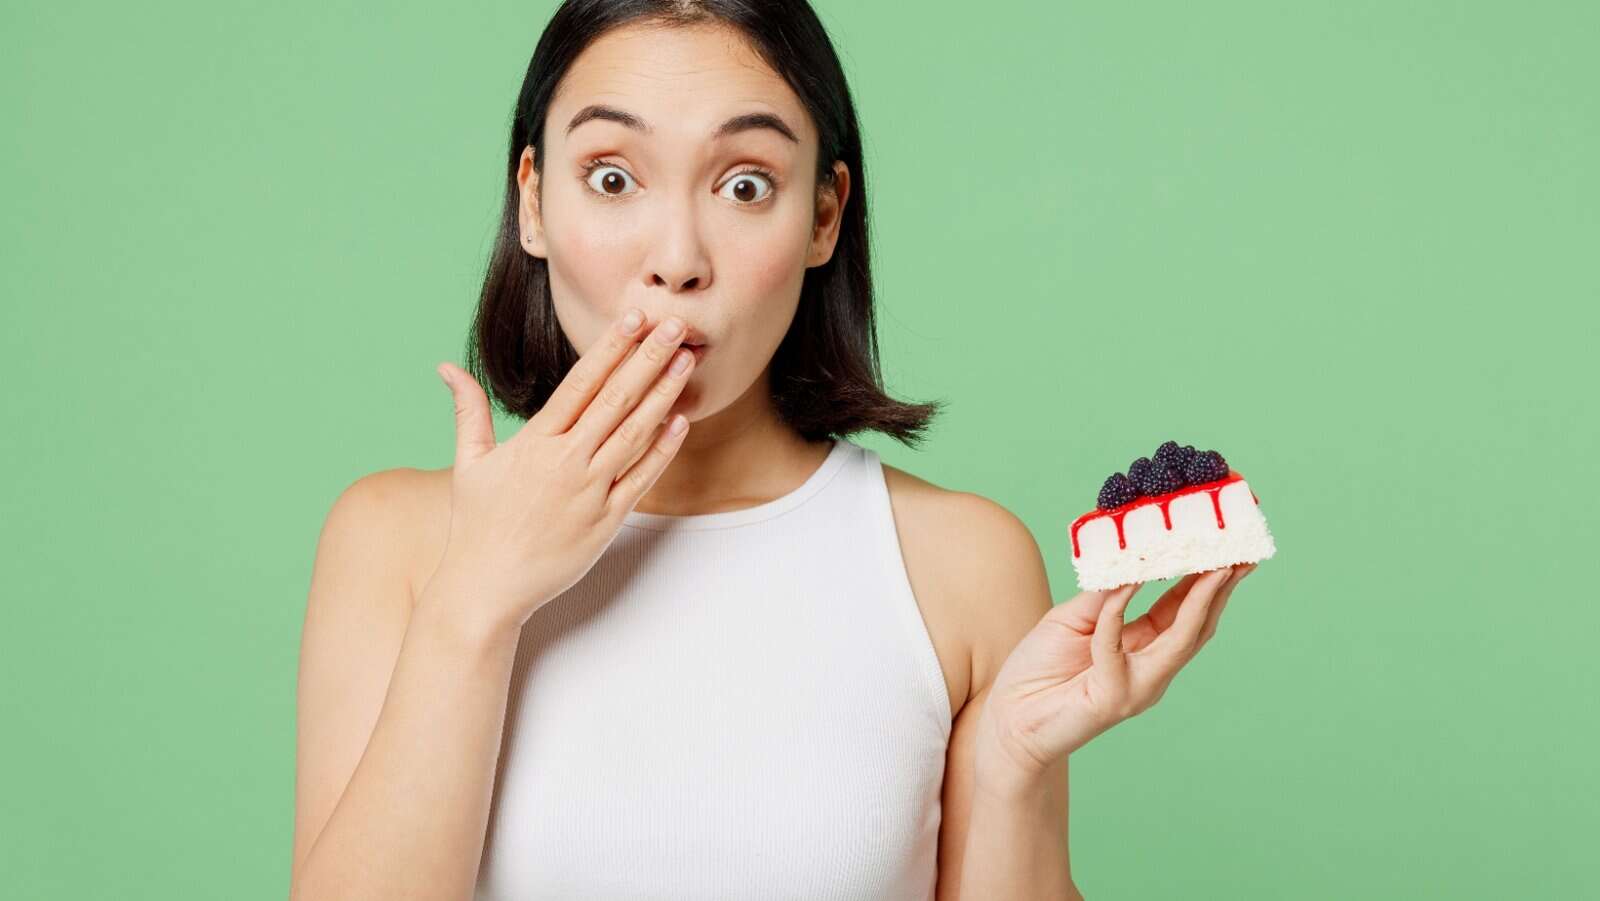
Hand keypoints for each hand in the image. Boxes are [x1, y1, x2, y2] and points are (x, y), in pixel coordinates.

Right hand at [424, 308, 697, 636]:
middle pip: (616, 399)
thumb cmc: (476, 525)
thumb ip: (468, 409)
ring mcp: (590, 491)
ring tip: (686, 361)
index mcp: (535, 442)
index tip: (634, 318)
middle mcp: (567, 461)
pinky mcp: (607, 521)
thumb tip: (447, 367)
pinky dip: (663, 449)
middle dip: (649, 358)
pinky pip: (642, 479)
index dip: (611, 347)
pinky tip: (681, 422)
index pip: (581, 382)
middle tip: (676, 325)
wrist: (487, 587)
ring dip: (664, 394)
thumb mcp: (469, 462)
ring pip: (635, 433)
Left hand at [976, 563, 1257, 787]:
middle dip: (1221, 590)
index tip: (1227, 549)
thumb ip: (1104, 594)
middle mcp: (1150, 669)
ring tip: (1214, 567)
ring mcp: (1137, 687)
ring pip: (1180, 640)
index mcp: (1142, 647)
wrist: (1010, 717)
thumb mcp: (1074, 618)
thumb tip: (1131, 560)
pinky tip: (1124, 583)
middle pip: (1197, 627)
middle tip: (1240, 554)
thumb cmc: (1039, 670)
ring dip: (1199, 601)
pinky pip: (1116, 645)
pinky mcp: (1113, 697)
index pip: (1183, 611)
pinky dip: (1118, 611)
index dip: (1207, 581)